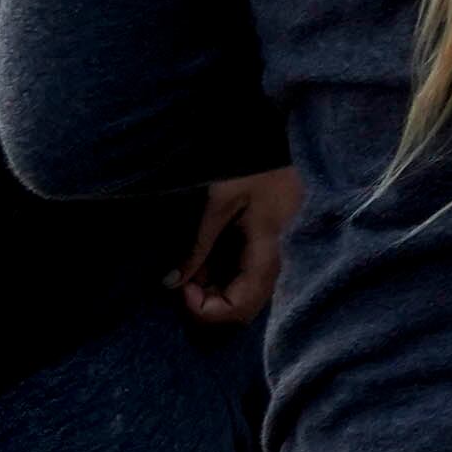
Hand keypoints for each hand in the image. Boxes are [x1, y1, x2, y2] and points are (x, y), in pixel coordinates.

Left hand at [177, 167, 298, 324]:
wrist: (273, 142)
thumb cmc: (250, 166)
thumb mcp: (219, 203)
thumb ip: (198, 245)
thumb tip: (173, 283)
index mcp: (268, 248)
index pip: (241, 304)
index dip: (207, 309)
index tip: (182, 289)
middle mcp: (279, 259)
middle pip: (246, 308)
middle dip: (209, 305)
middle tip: (183, 281)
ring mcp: (277, 255)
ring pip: (247, 297)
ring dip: (214, 293)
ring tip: (191, 270)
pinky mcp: (270, 249)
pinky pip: (247, 280)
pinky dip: (222, 280)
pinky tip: (205, 263)